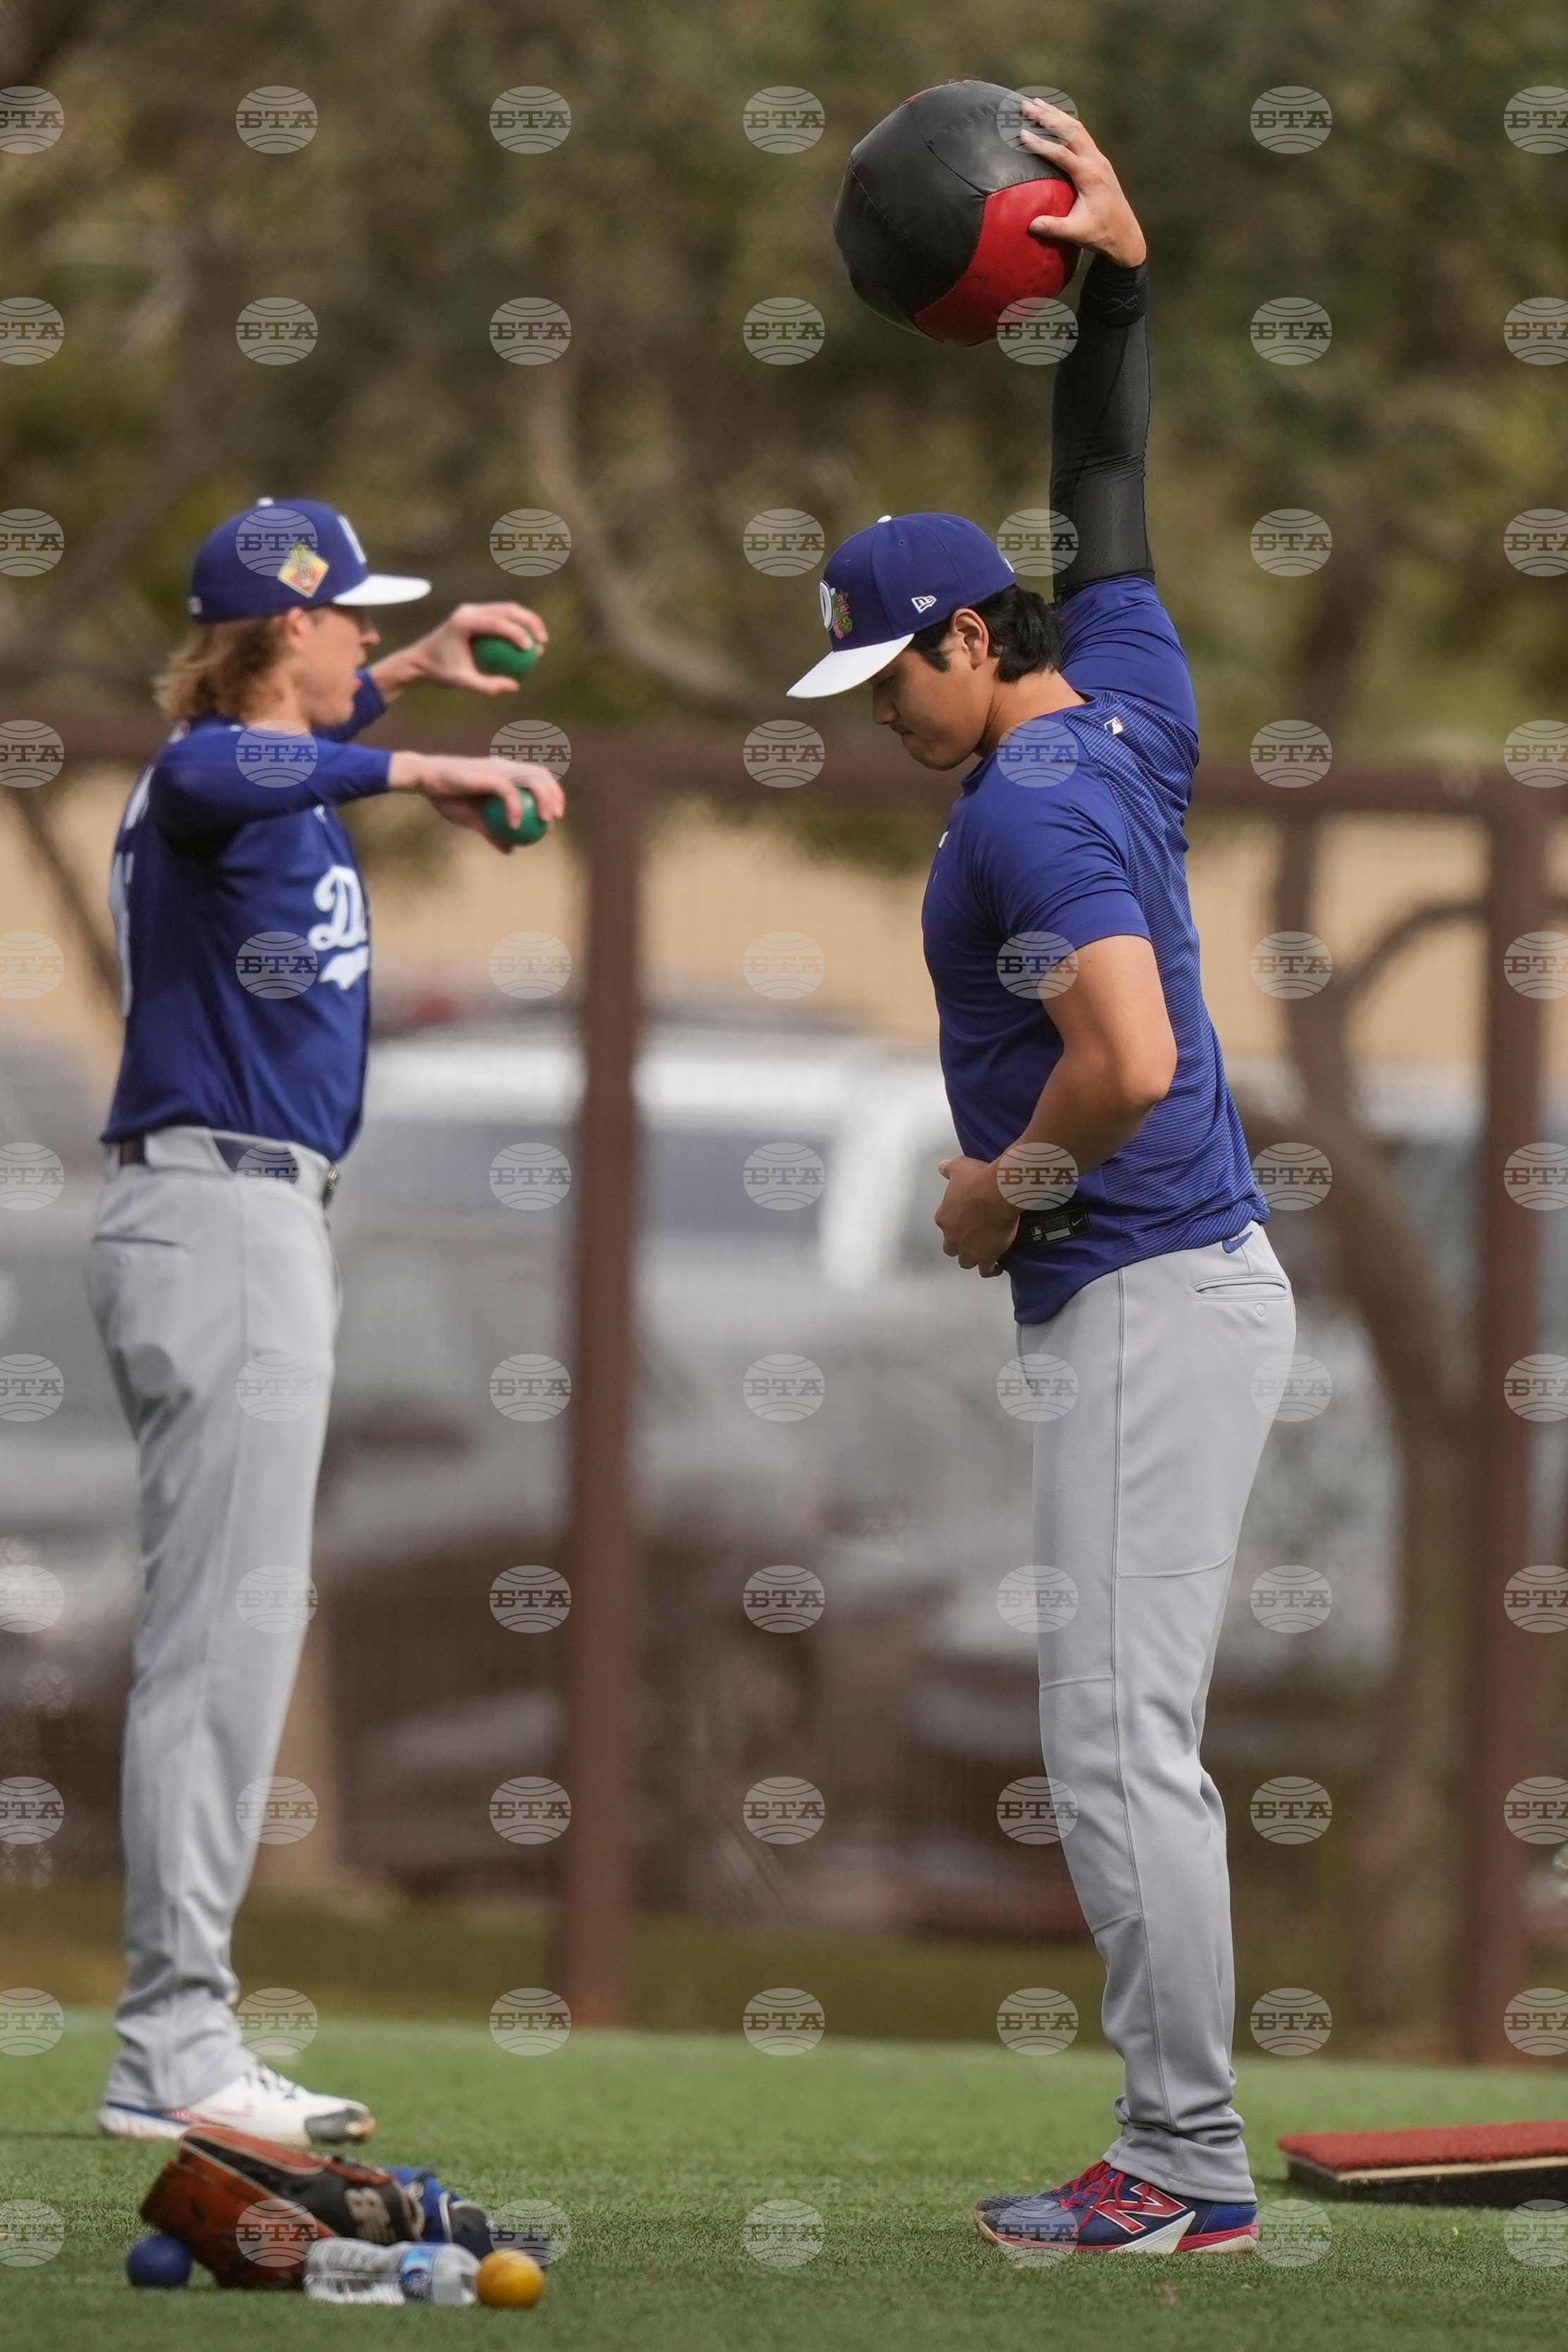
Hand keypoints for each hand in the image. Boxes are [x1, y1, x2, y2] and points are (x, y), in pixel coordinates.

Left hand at [371, 602, 549, 699]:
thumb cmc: (440, 672)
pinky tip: (529, 647)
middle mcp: (469, 610)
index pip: (496, 622)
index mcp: (463, 620)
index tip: (530, 649)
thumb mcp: (462, 682)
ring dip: (527, 624)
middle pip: (507, 609)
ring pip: (508, 611)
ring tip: (541, 643)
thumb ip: (487, 685)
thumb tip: (515, 686)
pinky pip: (502, 620)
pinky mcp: (477, 615)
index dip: (517, 633)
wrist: (421, 660)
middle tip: (543, 642)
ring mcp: (473, 610)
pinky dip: (517, 630)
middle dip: (530, 622)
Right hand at [386, 752, 564, 851]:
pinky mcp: (489, 773)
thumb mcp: (473, 820)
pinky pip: (510, 792)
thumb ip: (493, 832)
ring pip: (532, 779)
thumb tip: (510, 851)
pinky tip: (516, 826)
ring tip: (544, 821)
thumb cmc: (448, 798)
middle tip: (554, 820)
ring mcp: (499, 768)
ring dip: (544, 799)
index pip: (537, 779)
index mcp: (506, 773)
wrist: (427, 781)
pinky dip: (516, 809)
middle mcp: (506, 766)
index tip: (551, 820)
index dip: (550, 796)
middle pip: (542, 775)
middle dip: (555, 795)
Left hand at [934, 1154, 1019, 1276]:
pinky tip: (997, 1266)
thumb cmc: (977, 1180)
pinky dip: (990, 1270)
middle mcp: (952, 1236)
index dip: (955, 1222)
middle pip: (951, 1248)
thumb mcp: (959, 1168)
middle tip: (974, 1237)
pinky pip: (985, 1270)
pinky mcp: (985, 1258)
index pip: (945, 1224)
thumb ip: (949, 1169)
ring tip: (986, 1252)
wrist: (997, 1194)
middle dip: (960, 1244)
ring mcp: (968, 1250)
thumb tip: (942, 1166)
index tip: (967, 1218)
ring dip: (973, 1257)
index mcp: (944, 1217)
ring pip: (966, 1261)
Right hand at [1018, 102, 1146, 267]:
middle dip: (1048, 117)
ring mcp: (1100, 159)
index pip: (1062, 154)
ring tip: (1037, 103)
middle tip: (1026, 106)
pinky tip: (1056, 118)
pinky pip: (1083, 135)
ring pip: (1078, 128)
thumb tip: (1031, 225)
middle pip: (1071, 130)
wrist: (1126, 235)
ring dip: (1057, 115)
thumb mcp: (1076, 233)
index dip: (1041, 144)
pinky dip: (1067, 123)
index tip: (1022, 133)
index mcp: (1089, 176)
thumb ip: (1054, 228)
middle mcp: (1096, 162)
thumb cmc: (1101, 234)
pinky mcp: (1100, 161)